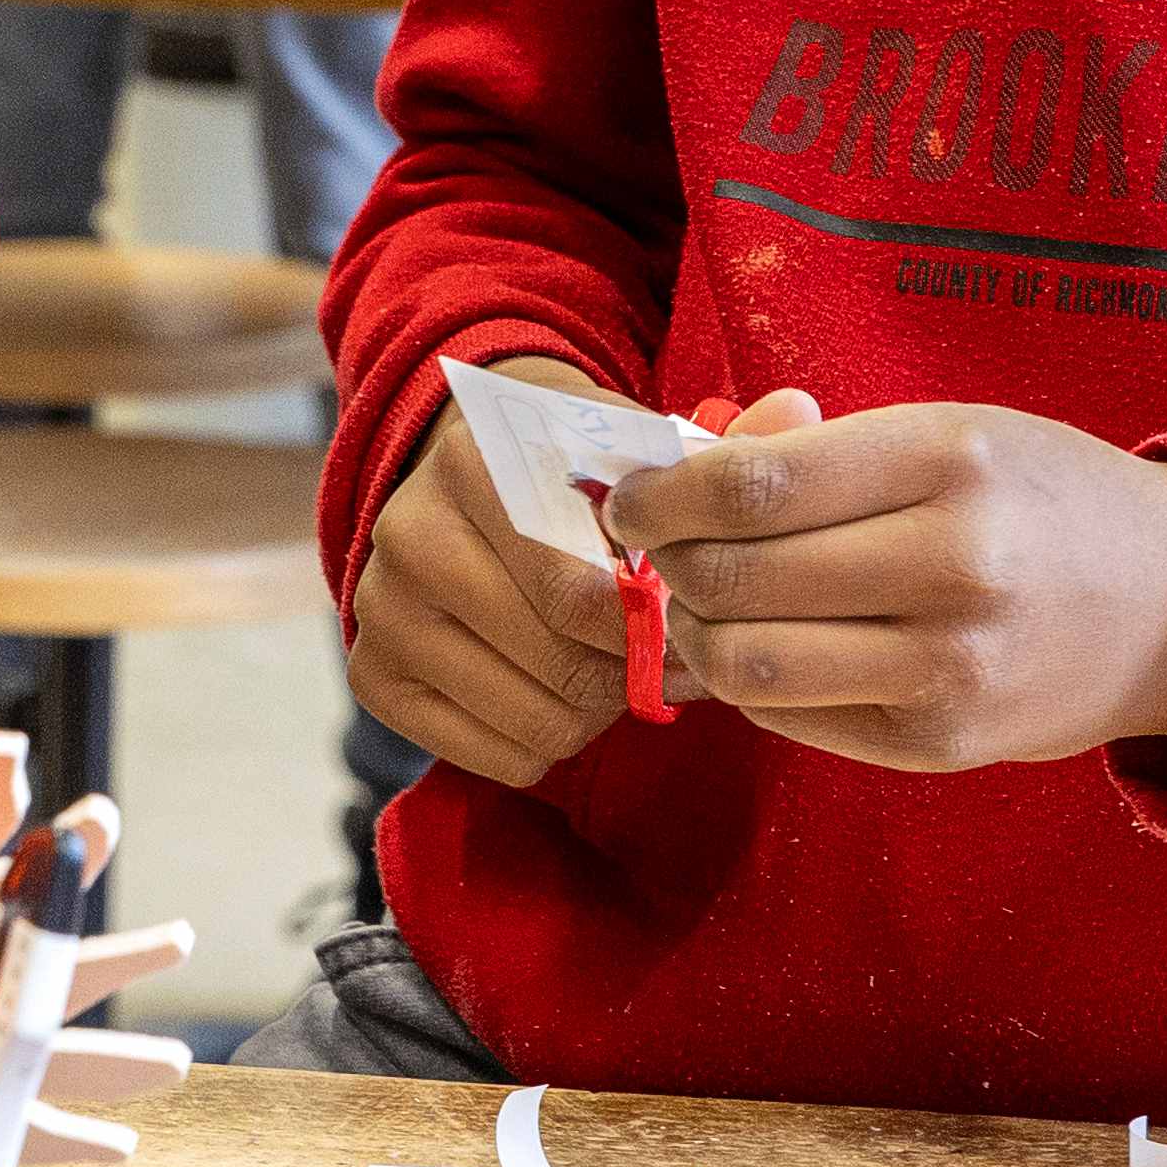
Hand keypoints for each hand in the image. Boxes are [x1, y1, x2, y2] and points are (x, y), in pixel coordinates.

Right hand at [347, 360, 825, 787]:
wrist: (461, 471)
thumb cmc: (570, 466)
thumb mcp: (636, 440)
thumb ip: (717, 445)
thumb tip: (795, 410)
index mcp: (478, 462)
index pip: (585, 593)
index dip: (659, 625)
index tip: (691, 621)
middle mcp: (409, 530)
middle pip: (566, 666)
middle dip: (633, 672)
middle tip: (658, 655)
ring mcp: (380, 604)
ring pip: (537, 719)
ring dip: (593, 710)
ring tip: (600, 663)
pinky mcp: (370, 671)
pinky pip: (494, 757)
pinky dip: (541, 740)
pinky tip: (546, 686)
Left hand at [604, 400, 1166, 773]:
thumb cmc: (1037, 496)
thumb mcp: (944, 432)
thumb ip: (815, 452)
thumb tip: (676, 475)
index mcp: (946, 462)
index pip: (751, 487)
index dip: (660, 496)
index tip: (627, 495)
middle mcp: (950, 567)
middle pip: (734, 577)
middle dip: (667, 561)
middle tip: (658, 546)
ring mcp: (947, 667)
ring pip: (747, 662)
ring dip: (696, 630)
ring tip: (706, 600)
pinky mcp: (940, 743)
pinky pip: (791, 716)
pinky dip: (753, 681)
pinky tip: (773, 642)